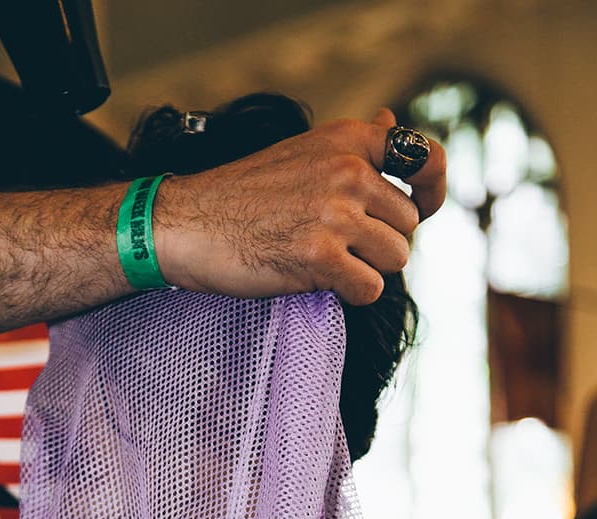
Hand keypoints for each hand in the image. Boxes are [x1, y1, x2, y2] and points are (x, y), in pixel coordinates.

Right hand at [154, 108, 445, 304]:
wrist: (189, 224)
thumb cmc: (243, 195)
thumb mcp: (303, 151)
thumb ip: (354, 146)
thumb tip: (392, 122)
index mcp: (348, 141)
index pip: (425, 159)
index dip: (431, 191)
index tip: (420, 207)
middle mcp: (348, 172)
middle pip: (408, 224)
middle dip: (381, 242)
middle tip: (339, 244)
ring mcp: (335, 214)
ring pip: (396, 258)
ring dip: (368, 269)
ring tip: (326, 262)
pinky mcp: (321, 256)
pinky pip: (371, 289)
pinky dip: (352, 294)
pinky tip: (320, 282)